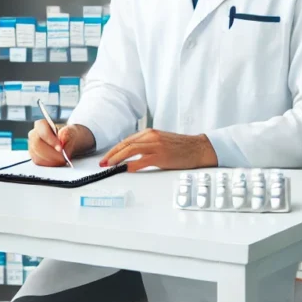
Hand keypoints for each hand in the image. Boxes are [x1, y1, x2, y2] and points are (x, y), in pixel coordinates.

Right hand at [28, 121, 94, 166]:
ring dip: (51, 160)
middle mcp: (34, 135)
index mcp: (41, 125)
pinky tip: (57, 162)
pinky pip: (38, 162)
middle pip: (37, 144)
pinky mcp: (34, 156)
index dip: (50, 140)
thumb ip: (68, 137)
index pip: (41, 131)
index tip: (60, 148)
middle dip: (51, 153)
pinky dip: (49, 164)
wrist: (69, 141)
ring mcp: (33, 146)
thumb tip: (64, 147)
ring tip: (62, 160)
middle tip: (63, 157)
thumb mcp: (72, 132)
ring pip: (37, 155)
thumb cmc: (69, 135)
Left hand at [101, 129, 216, 171]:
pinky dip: (132, 165)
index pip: (126, 141)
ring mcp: (156, 145)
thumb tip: (130, 156)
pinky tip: (126, 169)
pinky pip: (143, 160)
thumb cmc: (180, 147)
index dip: (114, 150)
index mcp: (149, 132)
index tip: (106, 158)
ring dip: (117, 159)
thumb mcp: (160, 142)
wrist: (198, 148)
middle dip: (112, 155)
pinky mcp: (162, 156)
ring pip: (131, 150)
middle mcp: (151, 136)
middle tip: (103, 163)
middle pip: (125, 144)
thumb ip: (145, 146)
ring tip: (110, 166)